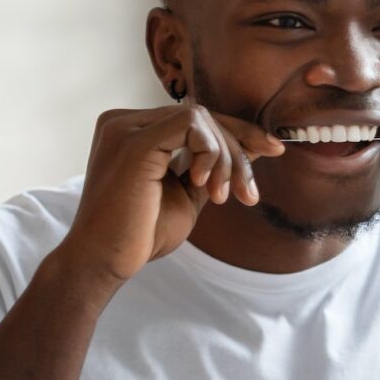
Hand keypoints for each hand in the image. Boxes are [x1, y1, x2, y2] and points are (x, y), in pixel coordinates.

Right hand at [56, 102, 283, 287]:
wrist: (105, 263)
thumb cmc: (141, 235)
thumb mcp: (189, 195)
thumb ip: (213, 167)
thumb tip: (253, 146)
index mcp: (135, 131)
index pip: (197, 120)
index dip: (239, 132)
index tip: (273, 151)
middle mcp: (126, 121)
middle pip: (203, 116)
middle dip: (238, 151)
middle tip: (249, 194)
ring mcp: (126, 127)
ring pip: (201, 118)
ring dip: (227, 158)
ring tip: (224, 198)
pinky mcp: (133, 142)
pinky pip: (190, 125)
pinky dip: (210, 152)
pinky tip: (206, 186)